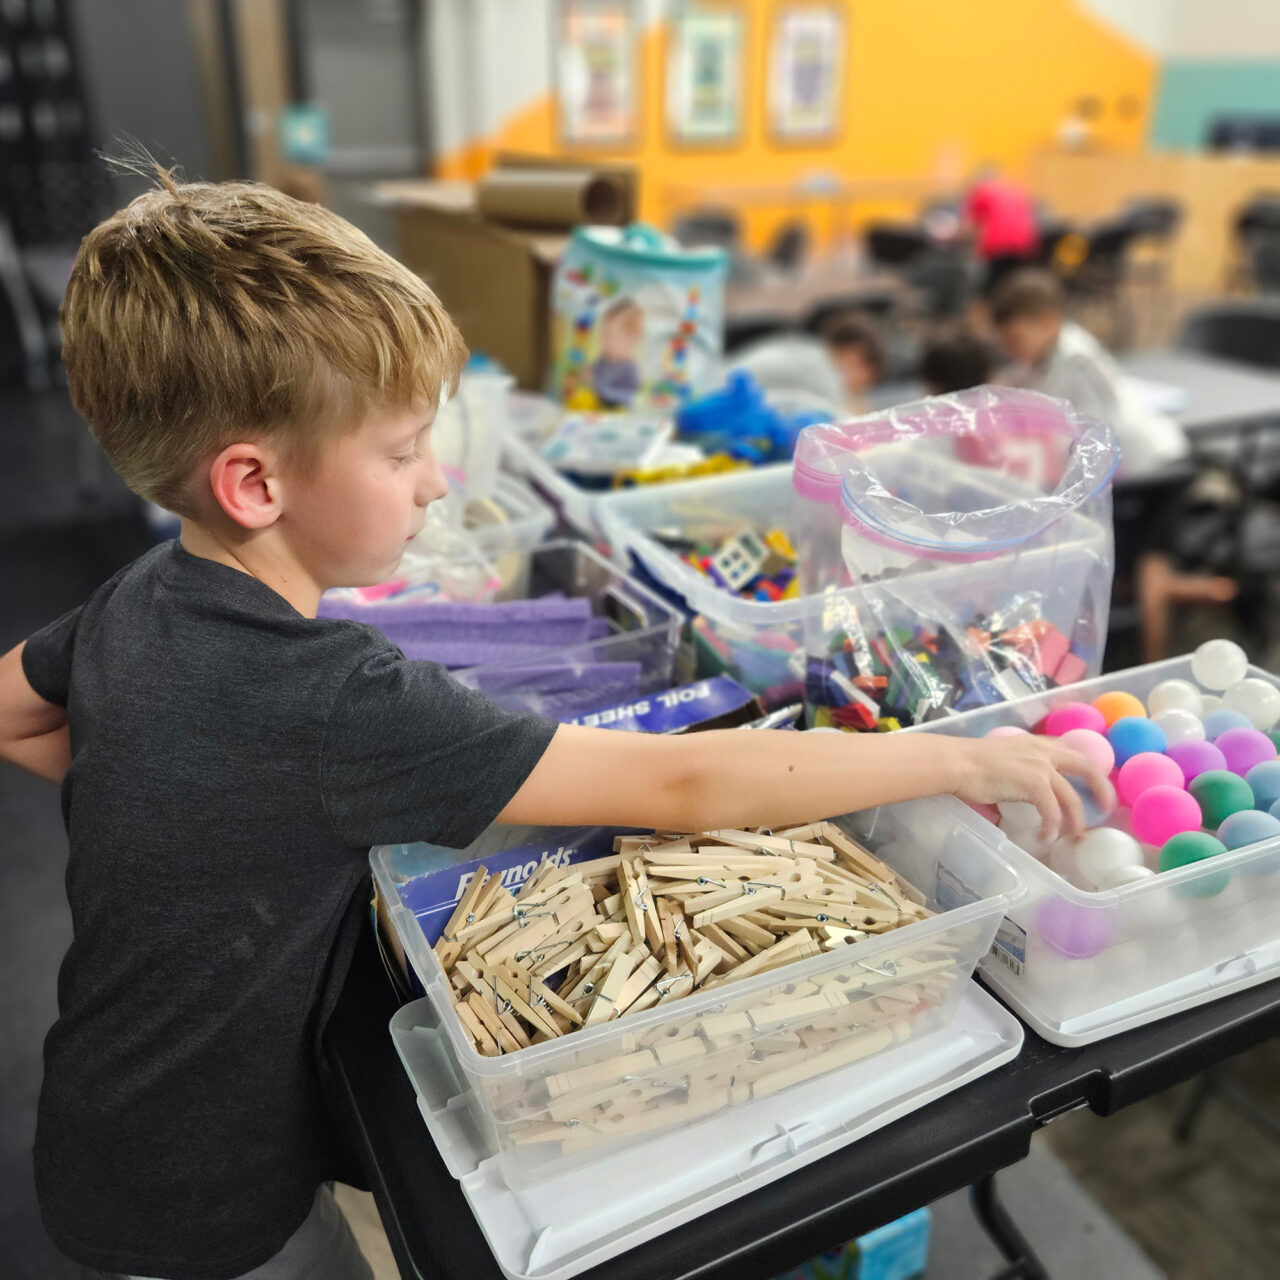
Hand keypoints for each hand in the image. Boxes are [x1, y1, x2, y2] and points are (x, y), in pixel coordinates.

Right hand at [949, 735, 1113, 843]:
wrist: (957, 762)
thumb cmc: (967, 763)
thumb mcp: (998, 760)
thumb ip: (1012, 775)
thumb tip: (1006, 801)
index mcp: (1034, 744)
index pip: (1068, 751)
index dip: (1083, 767)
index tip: (1089, 783)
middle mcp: (1044, 752)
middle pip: (1087, 767)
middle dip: (1101, 789)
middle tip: (1105, 808)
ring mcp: (1041, 767)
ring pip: (1072, 797)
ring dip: (1076, 820)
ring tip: (1074, 836)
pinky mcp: (1035, 784)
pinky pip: (1053, 811)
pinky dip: (1051, 827)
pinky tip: (1045, 837)